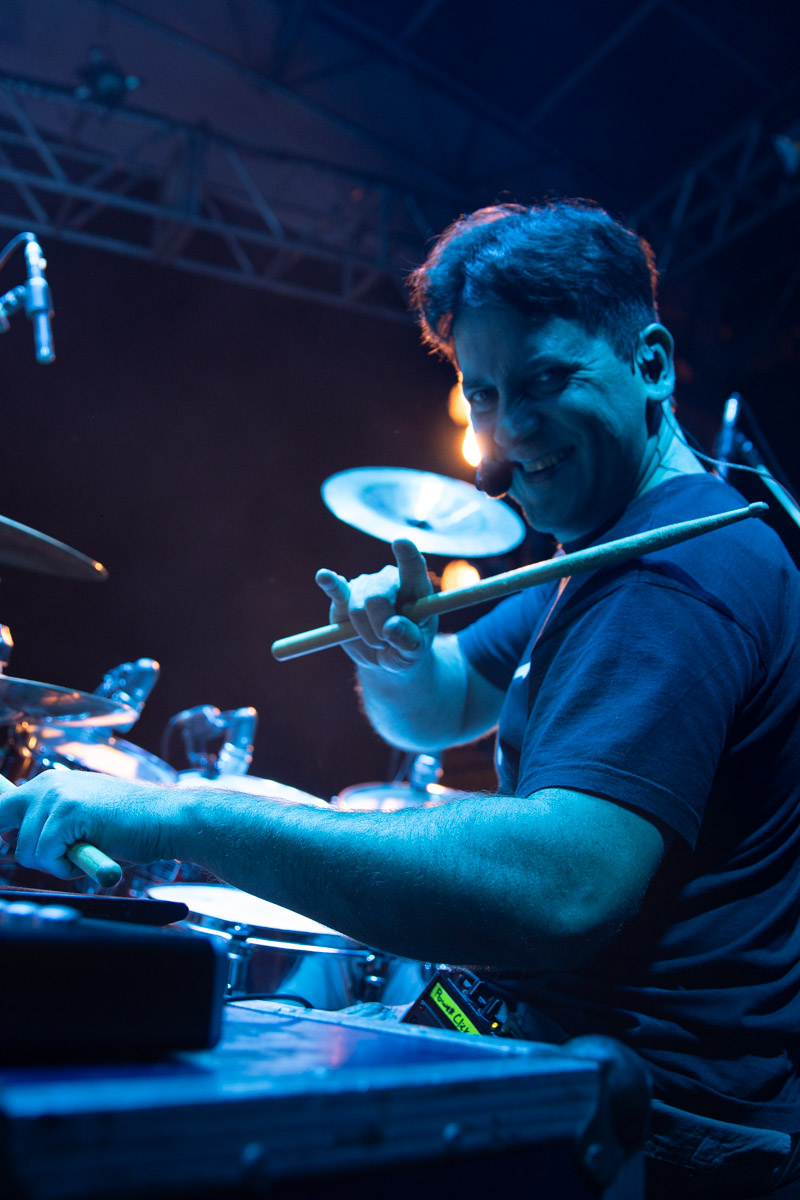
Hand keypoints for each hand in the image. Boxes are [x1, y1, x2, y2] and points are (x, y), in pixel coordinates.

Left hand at [0, 771, 184, 880]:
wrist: (168, 819)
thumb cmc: (131, 826)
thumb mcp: (82, 820)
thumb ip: (49, 825)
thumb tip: (9, 841)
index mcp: (50, 783)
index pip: (1, 805)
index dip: (1, 829)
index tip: (5, 840)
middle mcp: (48, 784)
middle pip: (1, 823)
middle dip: (28, 850)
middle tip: (62, 856)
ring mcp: (57, 796)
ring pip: (26, 848)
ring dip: (54, 863)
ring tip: (89, 851)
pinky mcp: (68, 812)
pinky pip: (45, 854)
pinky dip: (66, 866)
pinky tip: (94, 851)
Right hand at [315, 538, 437, 671]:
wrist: (386, 657)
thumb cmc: (407, 648)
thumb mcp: (416, 652)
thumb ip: (409, 640)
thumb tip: (391, 626)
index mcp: (415, 587)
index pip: (413, 566)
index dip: (407, 554)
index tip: (401, 541)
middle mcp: (389, 580)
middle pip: (378, 596)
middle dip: (379, 625)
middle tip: (386, 642)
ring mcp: (365, 585)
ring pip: (357, 609)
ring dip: (365, 633)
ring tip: (377, 641)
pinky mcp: (342, 597)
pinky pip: (335, 589)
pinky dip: (330, 583)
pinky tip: (324, 576)